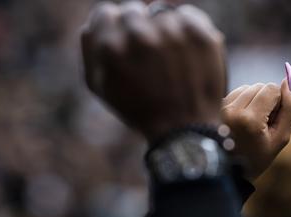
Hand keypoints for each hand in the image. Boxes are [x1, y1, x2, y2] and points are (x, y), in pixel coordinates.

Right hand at [80, 1, 225, 142]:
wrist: (184, 130)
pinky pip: (188, 15)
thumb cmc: (139, 109)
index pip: (106, 13)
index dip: (116, 29)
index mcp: (110, 47)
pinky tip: (187, 54)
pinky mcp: (199, 35)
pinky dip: (187, 29)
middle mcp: (139, 35)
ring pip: (161, 13)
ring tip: (171, 61)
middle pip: (134, 11)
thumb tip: (95, 20)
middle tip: (151, 57)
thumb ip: (91, 47)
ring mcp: (171, 33)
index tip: (127, 44)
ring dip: (164, 31)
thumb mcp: (101, 85)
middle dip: (139, 30)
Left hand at [222, 75, 290, 180]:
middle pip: (261, 86)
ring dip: (256, 100)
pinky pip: (239, 92)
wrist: (230, 169)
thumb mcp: (281, 137)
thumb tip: (287, 81)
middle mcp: (233, 110)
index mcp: (250, 120)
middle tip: (264, 124)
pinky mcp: (219, 106)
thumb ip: (290, 109)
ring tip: (254, 123)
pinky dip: (246, 101)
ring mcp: (223, 108)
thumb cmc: (258, 156)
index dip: (279, 102)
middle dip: (268, 101)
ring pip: (250, 87)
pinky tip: (244, 119)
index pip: (272, 88)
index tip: (274, 120)